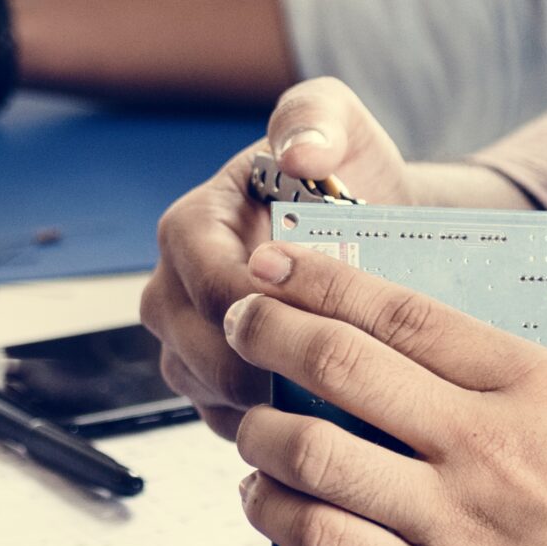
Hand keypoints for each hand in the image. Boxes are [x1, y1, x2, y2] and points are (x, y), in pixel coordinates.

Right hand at [139, 79, 414, 439]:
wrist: (373, 228)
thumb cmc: (349, 175)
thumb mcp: (340, 125)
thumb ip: (316, 118)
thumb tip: (302, 151)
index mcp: (191, 225)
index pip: (204, 279)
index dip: (256, 305)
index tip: (317, 318)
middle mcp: (173, 286)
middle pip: (193, 347)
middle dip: (260, 366)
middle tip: (330, 377)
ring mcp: (186, 340)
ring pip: (205, 391)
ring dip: (263, 404)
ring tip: (331, 401)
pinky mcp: (210, 385)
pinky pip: (224, 421)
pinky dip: (268, 427)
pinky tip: (320, 419)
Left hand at [221, 240, 546, 545]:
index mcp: (542, 391)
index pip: (406, 313)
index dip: (328, 278)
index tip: (283, 261)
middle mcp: (483, 445)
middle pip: (341, 363)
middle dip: (270, 329)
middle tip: (240, 317)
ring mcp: (449, 523)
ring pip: (312, 453)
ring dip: (262, 431)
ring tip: (247, 423)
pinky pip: (322, 541)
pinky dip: (276, 516)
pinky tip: (265, 507)